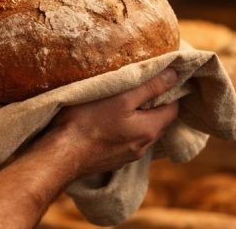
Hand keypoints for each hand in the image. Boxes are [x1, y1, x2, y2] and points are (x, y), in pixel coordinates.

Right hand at [42, 68, 179, 178]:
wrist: (61, 155)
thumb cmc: (88, 122)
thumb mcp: (120, 98)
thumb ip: (149, 87)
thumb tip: (175, 75)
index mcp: (149, 129)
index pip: (173, 108)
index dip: (169, 92)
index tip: (158, 78)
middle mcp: (143, 146)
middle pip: (159, 122)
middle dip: (154, 105)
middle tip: (139, 87)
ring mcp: (127, 156)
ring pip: (142, 133)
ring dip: (138, 119)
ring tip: (122, 103)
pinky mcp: (112, 161)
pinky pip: (126, 142)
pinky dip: (124, 130)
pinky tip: (108, 122)